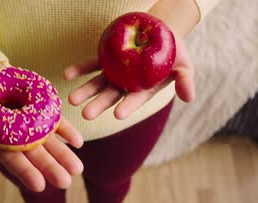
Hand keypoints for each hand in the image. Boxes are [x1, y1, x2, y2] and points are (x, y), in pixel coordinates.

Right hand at [0, 61, 83, 191]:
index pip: (11, 160)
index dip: (24, 171)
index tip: (38, 185)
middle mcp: (15, 138)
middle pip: (35, 154)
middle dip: (50, 167)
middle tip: (66, 182)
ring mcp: (29, 125)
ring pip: (49, 142)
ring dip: (63, 154)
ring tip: (77, 169)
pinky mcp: (38, 110)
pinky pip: (55, 121)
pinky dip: (67, 131)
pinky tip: (79, 142)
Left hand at [63, 34, 194, 119]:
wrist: (161, 32)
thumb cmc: (175, 51)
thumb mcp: (184, 65)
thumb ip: (185, 81)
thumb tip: (189, 98)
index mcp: (144, 90)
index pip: (135, 100)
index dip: (128, 107)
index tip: (118, 115)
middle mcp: (126, 85)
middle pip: (111, 96)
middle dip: (99, 105)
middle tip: (86, 114)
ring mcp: (114, 73)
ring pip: (98, 83)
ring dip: (85, 91)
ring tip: (71, 99)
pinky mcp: (106, 59)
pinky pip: (91, 65)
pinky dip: (80, 69)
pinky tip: (67, 74)